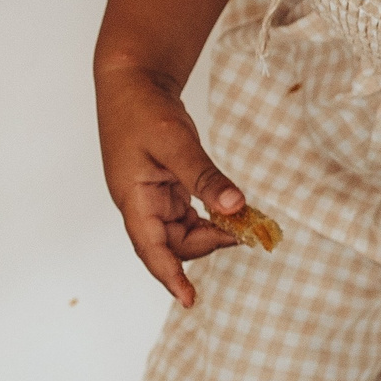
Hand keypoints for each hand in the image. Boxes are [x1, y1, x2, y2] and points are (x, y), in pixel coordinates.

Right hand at [95, 65, 244, 307]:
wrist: (132, 80)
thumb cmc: (143, 109)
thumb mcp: (176, 142)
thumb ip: (205, 177)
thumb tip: (236, 208)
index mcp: (133, 199)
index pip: (151, 249)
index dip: (170, 277)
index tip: (190, 300)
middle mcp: (140, 204)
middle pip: (173, 243)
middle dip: (207, 244)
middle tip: (247, 233)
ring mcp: (151, 197)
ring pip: (182, 230)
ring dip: (210, 231)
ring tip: (244, 224)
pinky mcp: (164, 186)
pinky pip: (186, 213)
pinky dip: (208, 215)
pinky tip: (229, 210)